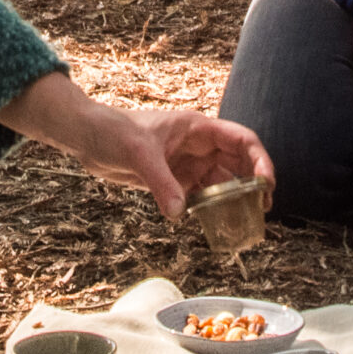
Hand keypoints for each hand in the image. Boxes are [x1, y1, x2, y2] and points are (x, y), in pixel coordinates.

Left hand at [0, 71, 273, 219]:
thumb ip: (161, 183)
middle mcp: (199, 146)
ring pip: (223, 183)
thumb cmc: (113, 132)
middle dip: (253, 185)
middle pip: (239, 164)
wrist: (87, 138)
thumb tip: (179, 213)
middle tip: (261, 210)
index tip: (265, 183)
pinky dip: (212, 210)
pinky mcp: (175, 181)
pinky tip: (216, 225)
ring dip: (234, 201)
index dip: (259, 160)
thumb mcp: (138, 154)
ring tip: (244, 223)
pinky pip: (202, 197)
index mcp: (198, 128)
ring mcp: (188, 164)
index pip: (242, 140)